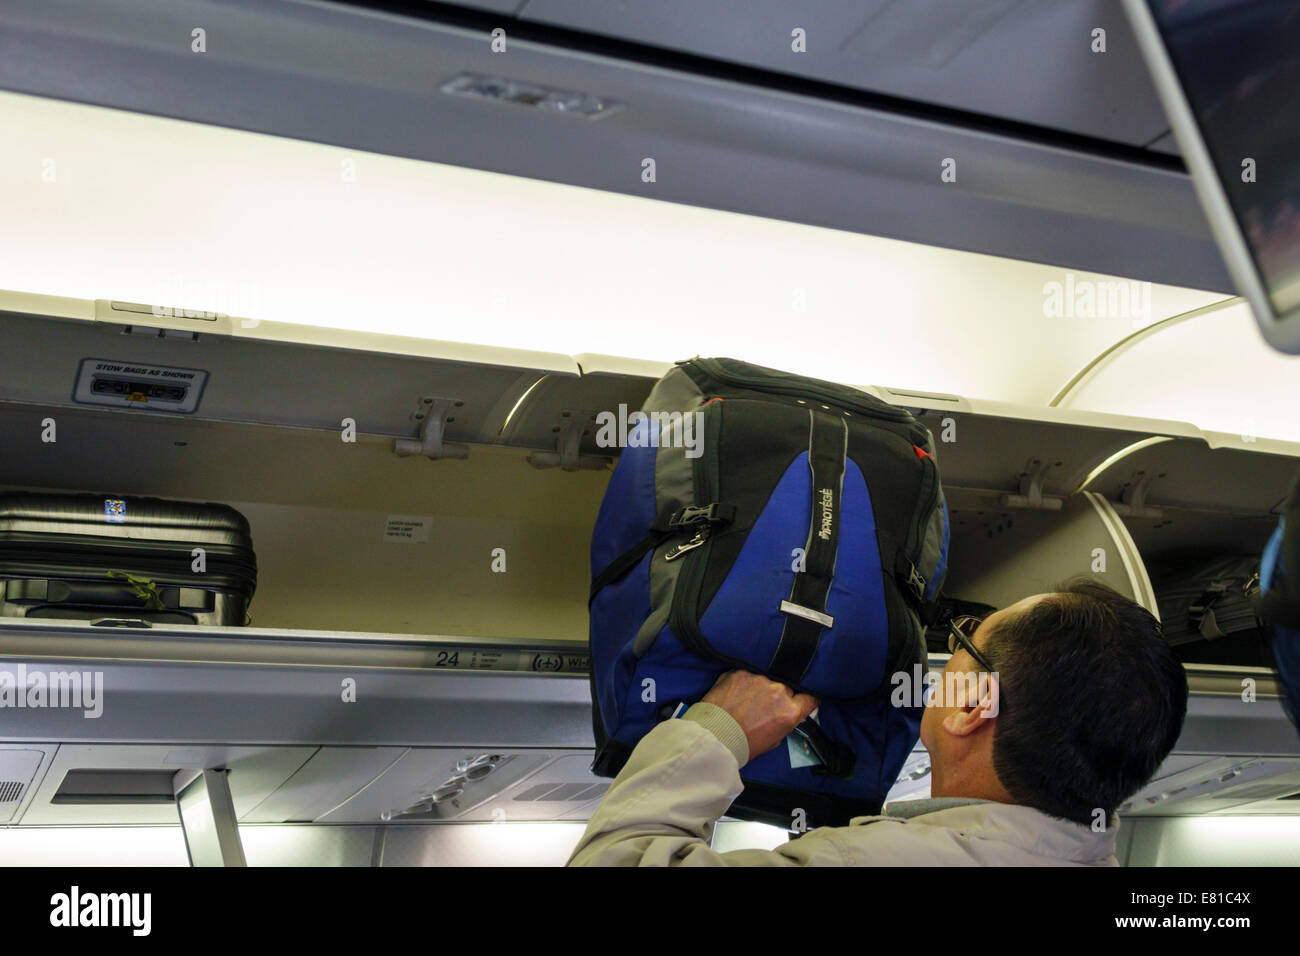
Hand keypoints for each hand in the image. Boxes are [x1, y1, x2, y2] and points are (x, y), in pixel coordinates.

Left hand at [702, 670, 819, 762]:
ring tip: (745, 700)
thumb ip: (784, 722)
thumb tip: (785, 713)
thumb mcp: (773, 740)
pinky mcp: (741, 672)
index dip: (807, 699)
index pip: (810, 698)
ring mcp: (760, 679)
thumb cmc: (742, 745)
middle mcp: (779, 692)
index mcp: (790, 712)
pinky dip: (743, 682)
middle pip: (788, 687)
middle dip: (779, 694)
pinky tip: (734, 693)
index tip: (803, 699)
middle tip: (763, 705)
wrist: (713, 738)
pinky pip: (747, 674)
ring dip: (759, 686)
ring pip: (766, 678)